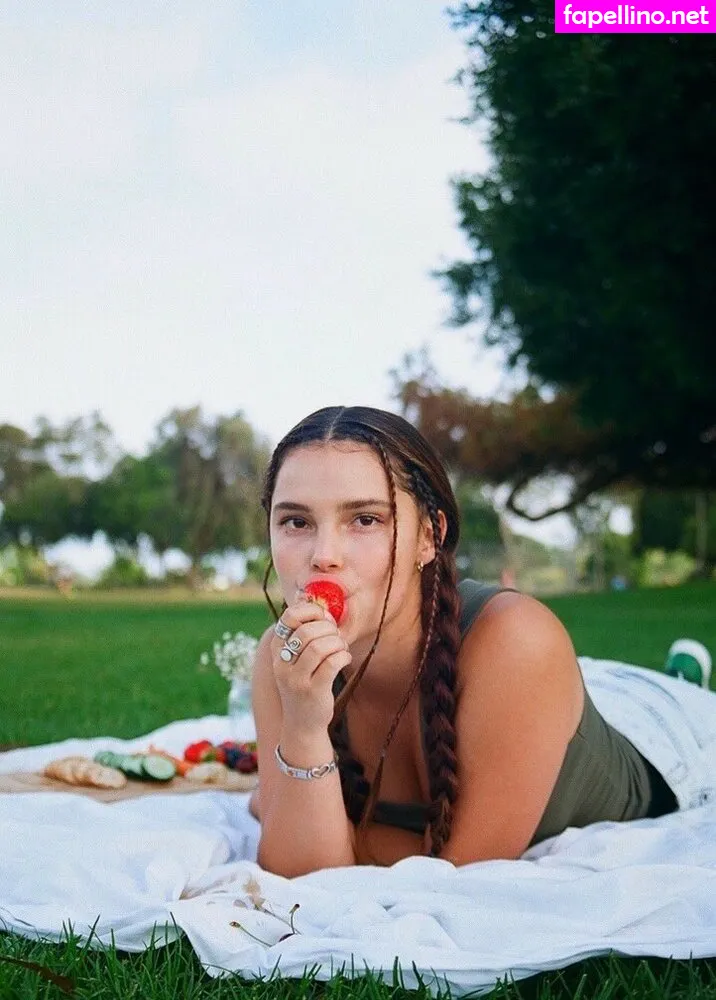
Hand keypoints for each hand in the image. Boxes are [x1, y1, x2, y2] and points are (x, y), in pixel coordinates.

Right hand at [271, 596, 351, 736]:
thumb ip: (302, 633)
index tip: (324, 618)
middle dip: (329, 629)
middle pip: (307, 631)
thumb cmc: (304, 684)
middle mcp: (281, 664)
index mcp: (276, 650)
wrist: (302, 724)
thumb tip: (316, 603)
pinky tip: (345, 657)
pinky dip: (343, 655)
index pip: (289, 617)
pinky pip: (332, 663)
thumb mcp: (295, 659)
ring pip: (320, 646)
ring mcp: (295, 679)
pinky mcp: (313, 691)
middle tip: (337, 636)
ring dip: (338, 642)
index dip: (311, 611)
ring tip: (341, 647)